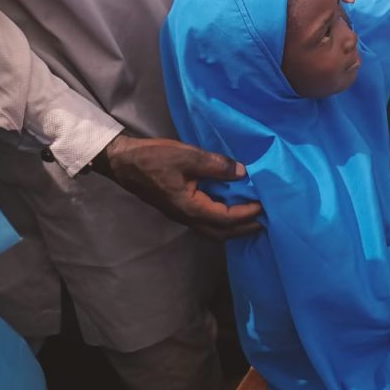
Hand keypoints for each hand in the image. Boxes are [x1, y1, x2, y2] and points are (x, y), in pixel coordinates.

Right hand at [96, 133, 262, 238]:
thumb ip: (216, 165)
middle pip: (221, 233)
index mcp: (190, 207)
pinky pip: (205, 223)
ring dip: (233, 228)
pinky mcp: (178, 209)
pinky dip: (222, 222)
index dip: (247, 213)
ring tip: (252, 218)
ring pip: (212, 231)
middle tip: (265, 220)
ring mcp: (181, 215)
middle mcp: (187, 217)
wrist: (123, 163)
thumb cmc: (153, 159)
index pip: (226, 218)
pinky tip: (230, 210)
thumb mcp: (187, 157)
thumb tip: (243, 172)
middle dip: (244, 229)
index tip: (264, 206)